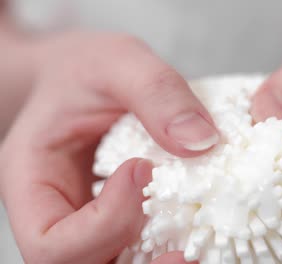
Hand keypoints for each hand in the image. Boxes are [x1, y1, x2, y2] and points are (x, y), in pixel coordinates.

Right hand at [0, 32, 217, 263]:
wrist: (81, 75)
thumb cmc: (84, 68)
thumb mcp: (117, 61)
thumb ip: (156, 92)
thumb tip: (201, 141)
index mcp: (33, 180)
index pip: (50, 242)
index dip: (103, 224)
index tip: (142, 170)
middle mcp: (56, 211)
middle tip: (184, 250)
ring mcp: (86, 219)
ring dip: (153, 263)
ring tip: (193, 247)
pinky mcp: (116, 215)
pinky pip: (134, 249)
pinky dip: (164, 247)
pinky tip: (194, 229)